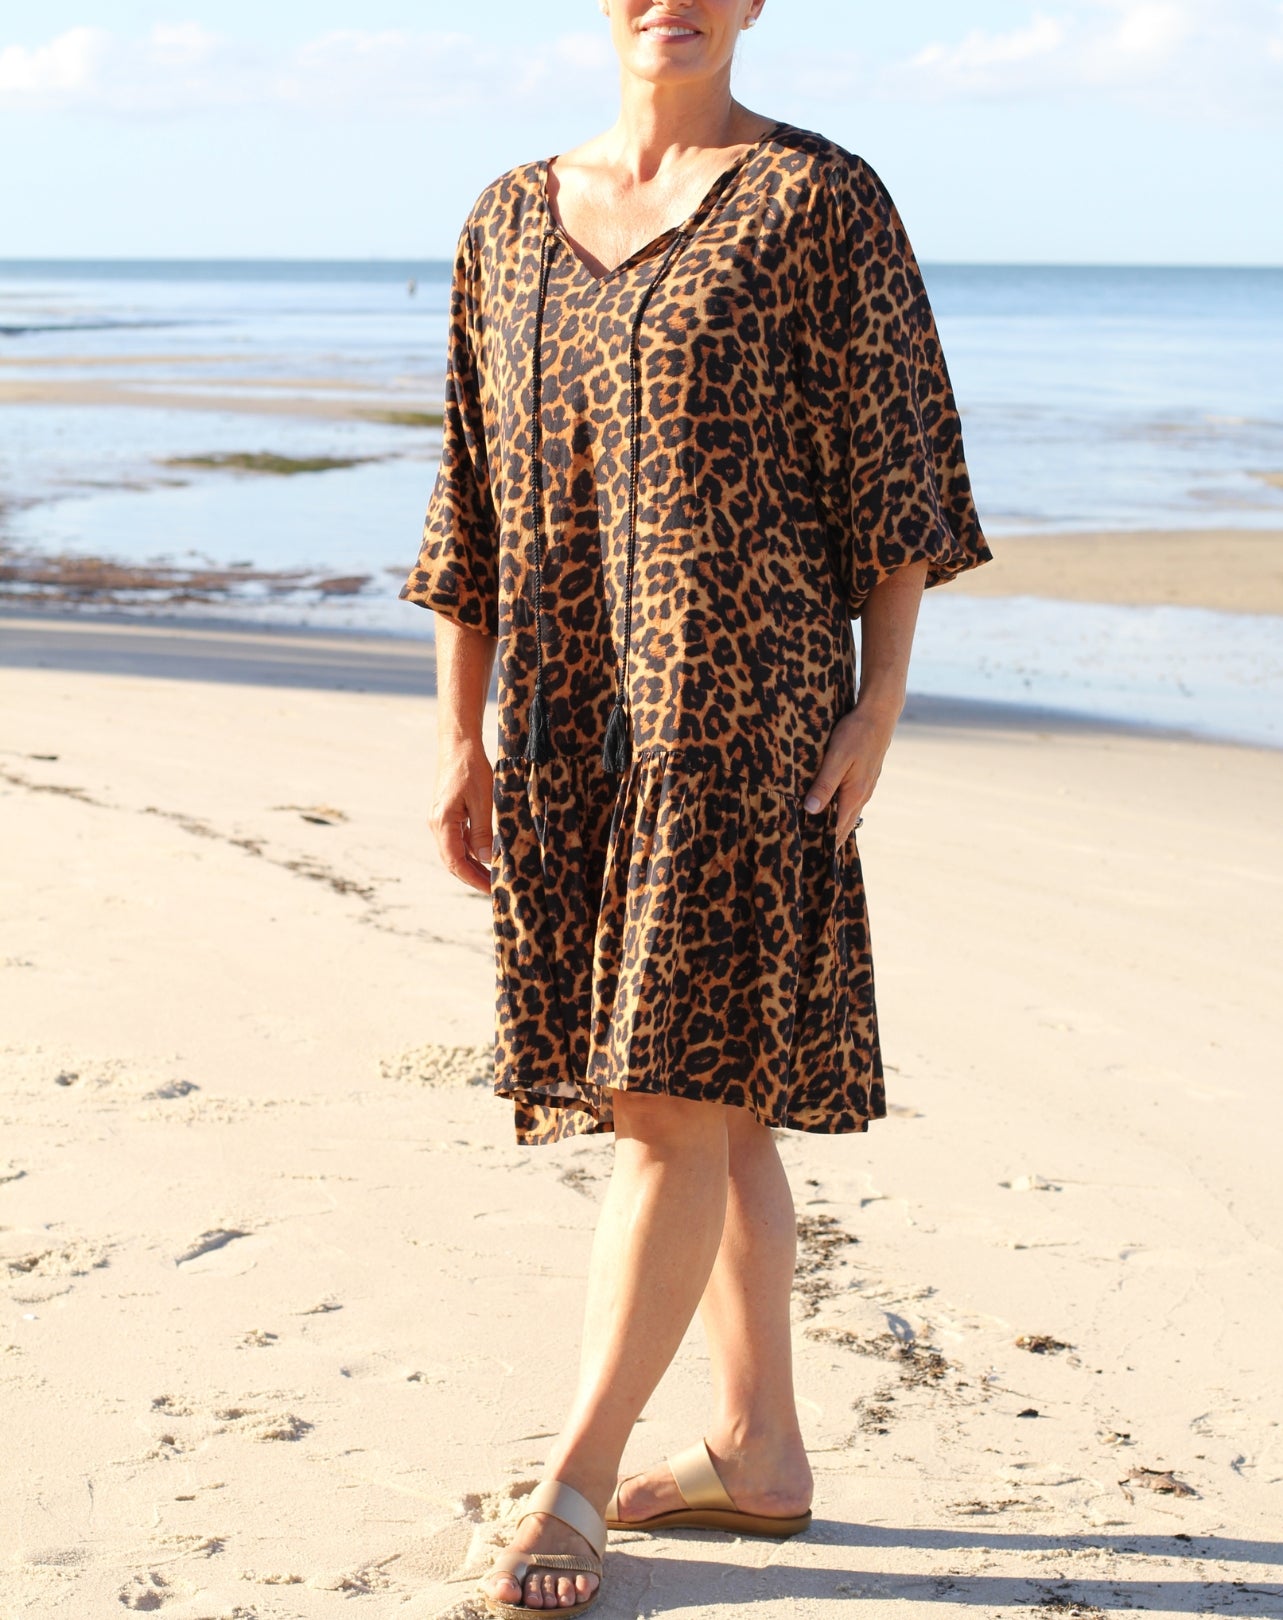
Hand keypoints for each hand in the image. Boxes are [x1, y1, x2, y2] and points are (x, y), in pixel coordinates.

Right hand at [431, 739, 494, 894]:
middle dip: (473, 876)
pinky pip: (459, 839)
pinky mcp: (448, 814)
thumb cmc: (471, 768)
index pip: (455, 861)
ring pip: (456, 851)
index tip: (490, 889)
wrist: (458, 745)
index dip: (472, 878)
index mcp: (443, 822)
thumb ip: (484, 832)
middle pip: (453, 860)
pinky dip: (472, 850)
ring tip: (493, 875)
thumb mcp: (483, 800)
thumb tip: (488, 860)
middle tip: (494, 888)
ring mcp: (441, 819)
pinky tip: (488, 854)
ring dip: (473, 865)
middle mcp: (437, 824)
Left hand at [803, 705, 897, 842]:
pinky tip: (833, 811)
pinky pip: (852, 802)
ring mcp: (866, 787)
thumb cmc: (855, 733)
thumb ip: (824, 784)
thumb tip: (811, 810)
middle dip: (831, 840)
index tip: (814, 858)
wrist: (879, 715)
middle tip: (815, 855)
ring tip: (821, 838)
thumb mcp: (836, 758)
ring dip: (836, 826)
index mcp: (854, 794)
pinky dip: (842, 812)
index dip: (826, 843)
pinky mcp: (866, 778)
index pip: (837, 828)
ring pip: (849, 814)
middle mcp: (862, 794)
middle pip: (844, 825)